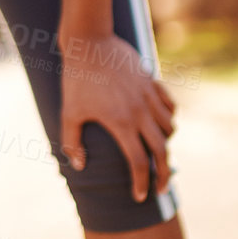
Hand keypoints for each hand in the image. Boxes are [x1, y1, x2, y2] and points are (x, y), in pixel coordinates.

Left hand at [57, 32, 176, 203]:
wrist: (90, 41)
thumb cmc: (75, 78)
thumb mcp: (68, 112)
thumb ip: (72, 142)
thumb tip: (80, 167)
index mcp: (121, 123)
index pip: (139, 163)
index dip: (141, 183)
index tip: (140, 197)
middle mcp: (140, 112)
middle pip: (161, 151)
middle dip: (162, 174)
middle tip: (160, 190)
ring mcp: (149, 96)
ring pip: (169, 128)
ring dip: (166, 145)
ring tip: (158, 155)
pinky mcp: (152, 82)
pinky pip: (169, 106)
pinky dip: (169, 119)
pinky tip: (161, 125)